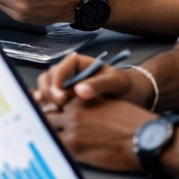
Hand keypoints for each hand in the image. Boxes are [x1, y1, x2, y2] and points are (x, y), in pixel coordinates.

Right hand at [34, 52, 155, 111]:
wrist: (132, 96)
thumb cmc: (125, 85)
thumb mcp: (116, 82)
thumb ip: (99, 85)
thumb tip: (79, 91)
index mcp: (76, 63)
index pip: (59, 70)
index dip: (56, 84)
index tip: (61, 99)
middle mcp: (67, 73)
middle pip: (47, 79)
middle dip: (48, 93)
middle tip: (58, 107)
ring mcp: (64, 86)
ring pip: (45, 90)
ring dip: (46, 101)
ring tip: (53, 113)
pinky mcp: (65, 99)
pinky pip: (50, 101)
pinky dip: (47, 107)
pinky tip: (49, 115)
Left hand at [42, 95, 157, 171]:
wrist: (146, 139)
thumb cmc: (133, 123)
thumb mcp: (108, 104)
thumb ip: (88, 105)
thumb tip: (71, 110)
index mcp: (82, 97)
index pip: (54, 99)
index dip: (47, 107)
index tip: (43, 111)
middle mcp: (74, 110)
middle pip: (45, 114)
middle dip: (42, 121)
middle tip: (38, 128)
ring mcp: (72, 129)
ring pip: (47, 129)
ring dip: (45, 135)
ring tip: (42, 141)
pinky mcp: (75, 147)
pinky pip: (55, 146)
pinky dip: (52, 148)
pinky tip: (51, 151)